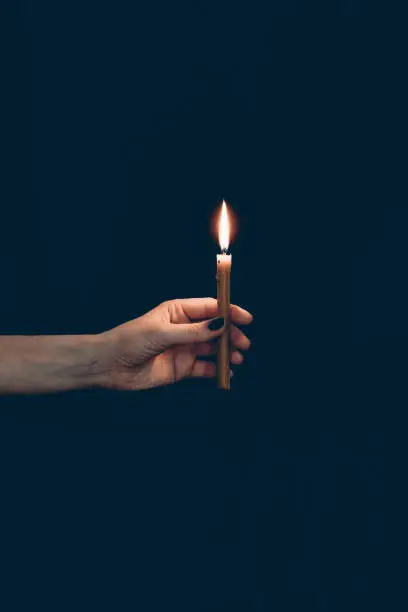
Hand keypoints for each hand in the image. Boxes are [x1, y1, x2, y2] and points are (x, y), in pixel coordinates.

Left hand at [98, 298, 252, 389]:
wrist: (109, 366)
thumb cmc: (129, 341)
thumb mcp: (163, 333)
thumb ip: (193, 331)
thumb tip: (220, 323)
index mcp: (178, 311)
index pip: (209, 307)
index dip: (229, 311)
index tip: (245, 318)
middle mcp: (184, 328)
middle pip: (215, 328)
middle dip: (231, 334)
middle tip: (243, 343)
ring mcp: (183, 348)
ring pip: (212, 348)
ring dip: (226, 352)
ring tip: (236, 358)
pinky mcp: (181, 368)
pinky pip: (204, 368)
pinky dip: (216, 370)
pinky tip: (225, 372)